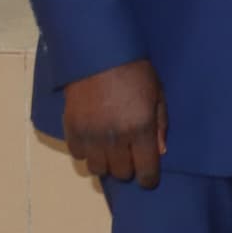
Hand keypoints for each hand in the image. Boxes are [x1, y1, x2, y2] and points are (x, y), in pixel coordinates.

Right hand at [62, 59, 166, 189]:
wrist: (98, 53)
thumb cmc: (135, 71)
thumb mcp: (157, 95)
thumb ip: (160, 125)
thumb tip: (159, 152)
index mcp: (140, 128)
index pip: (145, 170)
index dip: (149, 179)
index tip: (148, 179)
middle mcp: (115, 137)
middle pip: (121, 173)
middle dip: (128, 168)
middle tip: (130, 155)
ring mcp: (90, 134)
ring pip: (97, 169)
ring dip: (106, 162)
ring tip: (111, 149)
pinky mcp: (71, 128)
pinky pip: (78, 155)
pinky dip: (86, 152)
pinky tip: (94, 140)